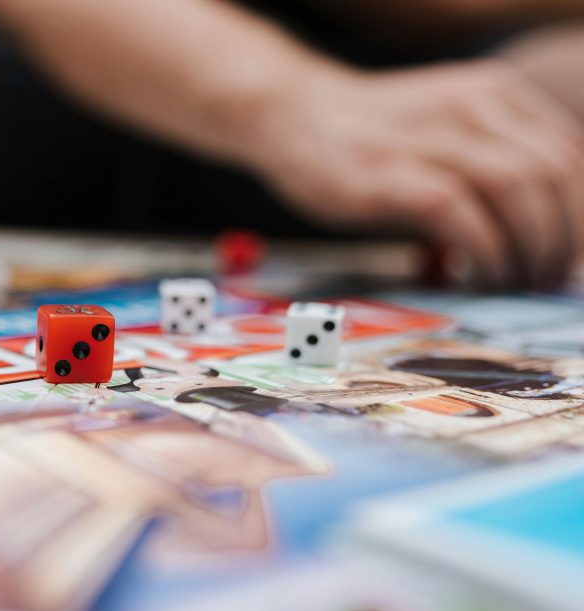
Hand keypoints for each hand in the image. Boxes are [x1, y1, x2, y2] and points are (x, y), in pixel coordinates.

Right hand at [245, 60, 583, 288]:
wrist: (291, 113)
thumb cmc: (368, 134)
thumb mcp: (444, 124)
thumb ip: (491, 156)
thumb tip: (539, 226)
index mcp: (492, 94)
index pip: (570, 154)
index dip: (583, 213)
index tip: (575, 256)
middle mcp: (469, 107)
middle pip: (555, 171)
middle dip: (567, 235)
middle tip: (553, 276)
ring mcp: (428, 138)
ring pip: (519, 187)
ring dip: (533, 245)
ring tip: (522, 279)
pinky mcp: (389, 175)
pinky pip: (461, 213)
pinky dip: (484, 250)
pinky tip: (479, 273)